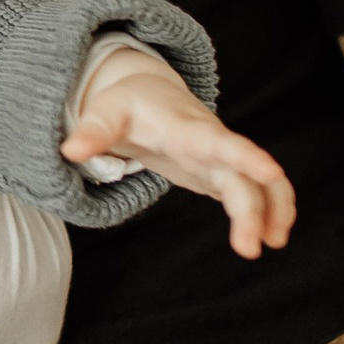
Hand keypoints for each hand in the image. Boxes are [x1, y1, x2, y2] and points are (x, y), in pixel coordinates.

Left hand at [64, 43, 295, 261]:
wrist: (150, 93)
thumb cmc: (130, 103)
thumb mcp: (107, 111)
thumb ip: (94, 131)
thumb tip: (70, 151)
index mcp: (188, 129)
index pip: (220, 142)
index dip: (246, 156)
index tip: (271, 172)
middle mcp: (213, 143)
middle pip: (243, 176)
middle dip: (253, 210)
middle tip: (248, 250)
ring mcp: (222, 159)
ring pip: (261, 184)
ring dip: (273, 211)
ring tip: (272, 244)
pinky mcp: (222, 173)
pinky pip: (256, 192)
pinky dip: (269, 211)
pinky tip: (272, 237)